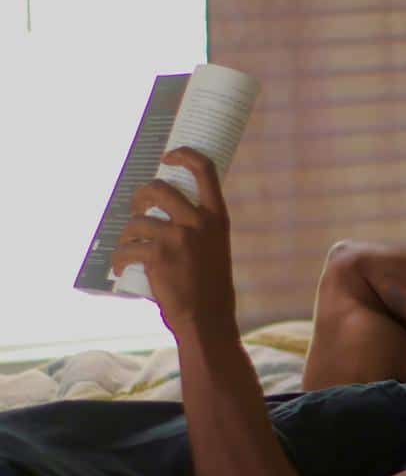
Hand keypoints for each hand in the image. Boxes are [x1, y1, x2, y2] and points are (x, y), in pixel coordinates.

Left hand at [111, 147, 237, 338]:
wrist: (207, 319)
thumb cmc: (210, 288)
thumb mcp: (215, 250)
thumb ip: (198, 229)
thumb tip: (164, 214)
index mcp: (217, 218)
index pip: (205, 171)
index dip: (184, 156)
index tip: (168, 157)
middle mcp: (198, 223)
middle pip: (159, 190)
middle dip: (140, 197)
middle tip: (137, 209)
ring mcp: (177, 238)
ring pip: (137, 222)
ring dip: (127, 235)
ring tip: (128, 249)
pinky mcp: (157, 256)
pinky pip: (127, 249)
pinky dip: (119, 259)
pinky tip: (120, 268)